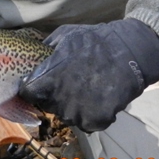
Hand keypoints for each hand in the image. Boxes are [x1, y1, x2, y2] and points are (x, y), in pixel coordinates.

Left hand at [19, 19, 158, 132]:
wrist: (130, 52)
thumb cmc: (95, 40)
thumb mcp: (64, 35)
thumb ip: (46, 50)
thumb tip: (33, 60)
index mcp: (48, 79)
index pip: (28, 93)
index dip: (32, 88)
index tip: (40, 83)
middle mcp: (60, 100)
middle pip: (47, 105)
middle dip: (54, 96)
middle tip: (70, 83)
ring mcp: (78, 113)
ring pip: (67, 116)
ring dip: (72, 106)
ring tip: (86, 88)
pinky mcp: (96, 121)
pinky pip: (86, 123)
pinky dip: (90, 114)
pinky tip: (98, 98)